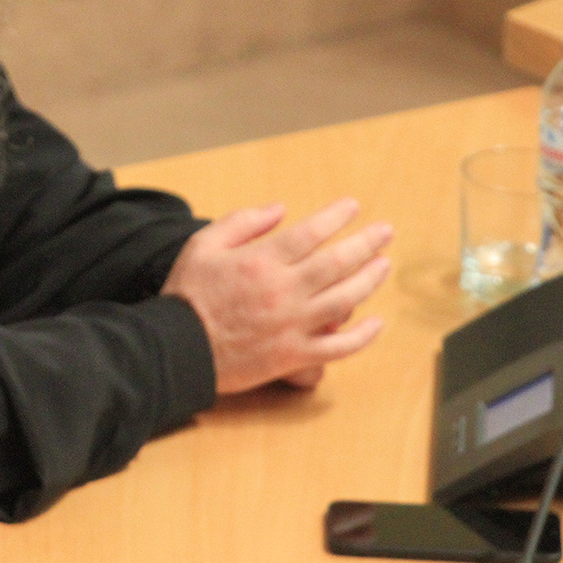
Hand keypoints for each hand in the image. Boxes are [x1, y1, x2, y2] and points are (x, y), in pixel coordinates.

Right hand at [161, 199, 392, 394]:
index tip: (352, 206)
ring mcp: (293, 325)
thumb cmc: (188, 295)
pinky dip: (363, 336)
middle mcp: (283, 291)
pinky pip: (339, 347)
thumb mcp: (204, 245)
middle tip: (385, 231)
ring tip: (383, 265)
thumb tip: (279, 208)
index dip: (337, 216)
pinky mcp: (294, 356)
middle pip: (338, 262)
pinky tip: (376, 323)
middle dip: (367, 242)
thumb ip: (243, 221)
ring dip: (370, 280)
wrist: (177, 348)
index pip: (311, 232)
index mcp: (261, 261)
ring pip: (345, 300)